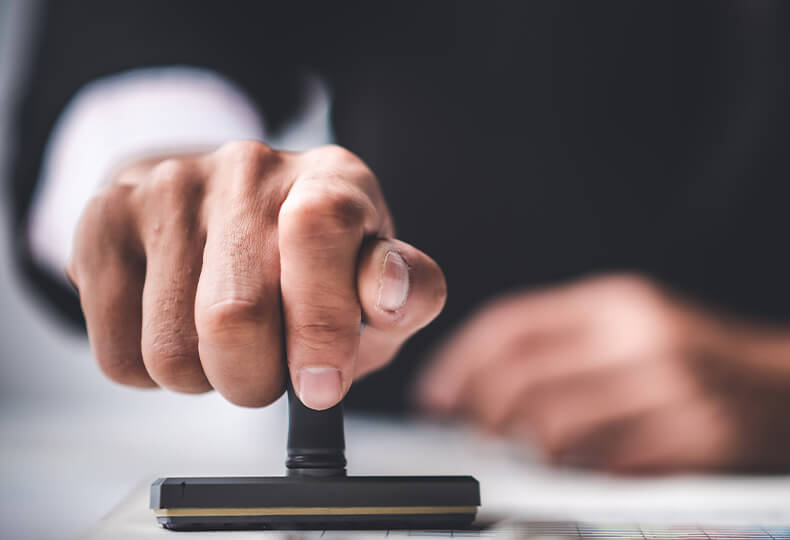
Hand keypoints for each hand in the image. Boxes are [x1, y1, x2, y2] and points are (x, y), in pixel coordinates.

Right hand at [69, 141, 445, 409]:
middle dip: (259, 380)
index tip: (321, 385)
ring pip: (171, 353)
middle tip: (273, 371)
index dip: (320, 322)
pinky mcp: (104, 220)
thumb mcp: (381, 280)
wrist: (222, 206)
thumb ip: (408, 294)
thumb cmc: (316, 261)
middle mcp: (248, 168)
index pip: (319, 229)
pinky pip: (120, 356)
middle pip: (233, 316)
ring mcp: (168, 187)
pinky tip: (180, 331)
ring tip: (227, 343)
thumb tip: (391, 294)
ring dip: (207, 381)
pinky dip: (155, 377)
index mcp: (331, 178)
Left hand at [416, 273, 789, 471]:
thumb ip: (569, 341)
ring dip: (525, 448)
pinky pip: (606, 465)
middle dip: (481, 414)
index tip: (435, 393)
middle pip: (523, 379)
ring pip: (555, 429)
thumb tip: (484, 380)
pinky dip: (576, 472)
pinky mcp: (695, 438)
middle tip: (469, 433)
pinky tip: (575, 468)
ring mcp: (671, 388)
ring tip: (521, 452)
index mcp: (622, 301)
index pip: (514, 325)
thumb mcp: (640, 323)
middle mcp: (642, 336)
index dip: (461, 363)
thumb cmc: (708, 359)